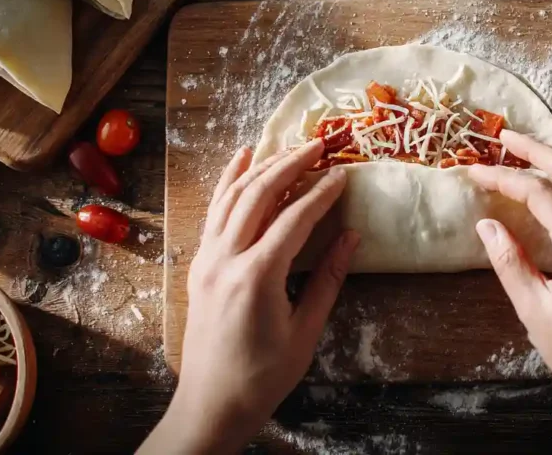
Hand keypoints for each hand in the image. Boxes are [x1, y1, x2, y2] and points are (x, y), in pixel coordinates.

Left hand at [140, 141, 358, 453]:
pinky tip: (242, 159)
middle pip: (260, 195)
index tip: (343, 173)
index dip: (321, 193)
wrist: (211, 405)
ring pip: (233, 196)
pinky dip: (228, 181)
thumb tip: (351, 236)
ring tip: (289, 147)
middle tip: (319, 146)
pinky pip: (214, 211)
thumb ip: (328, 280)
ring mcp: (206, 259)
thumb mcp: (305, 332)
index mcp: (256, 277)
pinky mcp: (199, 264)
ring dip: (262, 167)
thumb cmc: (263, 376)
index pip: (294, 219)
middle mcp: (225, 259)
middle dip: (291, 165)